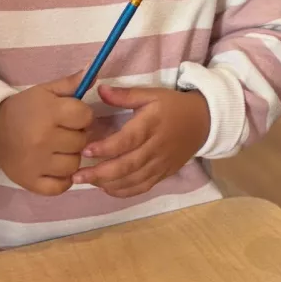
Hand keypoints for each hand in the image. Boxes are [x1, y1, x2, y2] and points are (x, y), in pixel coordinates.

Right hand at [0, 72, 92, 195]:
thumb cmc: (24, 109)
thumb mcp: (45, 91)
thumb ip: (71, 83)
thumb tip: (94, 72)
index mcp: (49, 113)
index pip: (86, 116)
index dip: (82, 116)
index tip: (72, 117)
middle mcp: (43, 139)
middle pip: (81, 142)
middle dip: (77, 136)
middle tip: (63, 133)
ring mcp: (37, 163)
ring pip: (74, 165)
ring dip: (70, 158)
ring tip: (58, 150)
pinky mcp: (31, 182)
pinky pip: (61, 187)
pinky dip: (62, 180)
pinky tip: (54, 168)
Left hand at [72, 86, 210, 197]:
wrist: (203, 122)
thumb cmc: (173, 106)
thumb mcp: (152, 94)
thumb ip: (125, 95)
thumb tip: (100, 90)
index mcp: (152, 124)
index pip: (127, 140)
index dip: (106, 148)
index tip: (85, 150)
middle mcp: (156, 147)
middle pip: (128, 165)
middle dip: (100, 173)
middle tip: (77, 176)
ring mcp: (161, 164)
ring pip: (133, 180)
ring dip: (108, 183)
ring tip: (86, 182)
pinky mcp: (164, 174)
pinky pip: (142, 187)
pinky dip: (123, 191)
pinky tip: (107, 188)